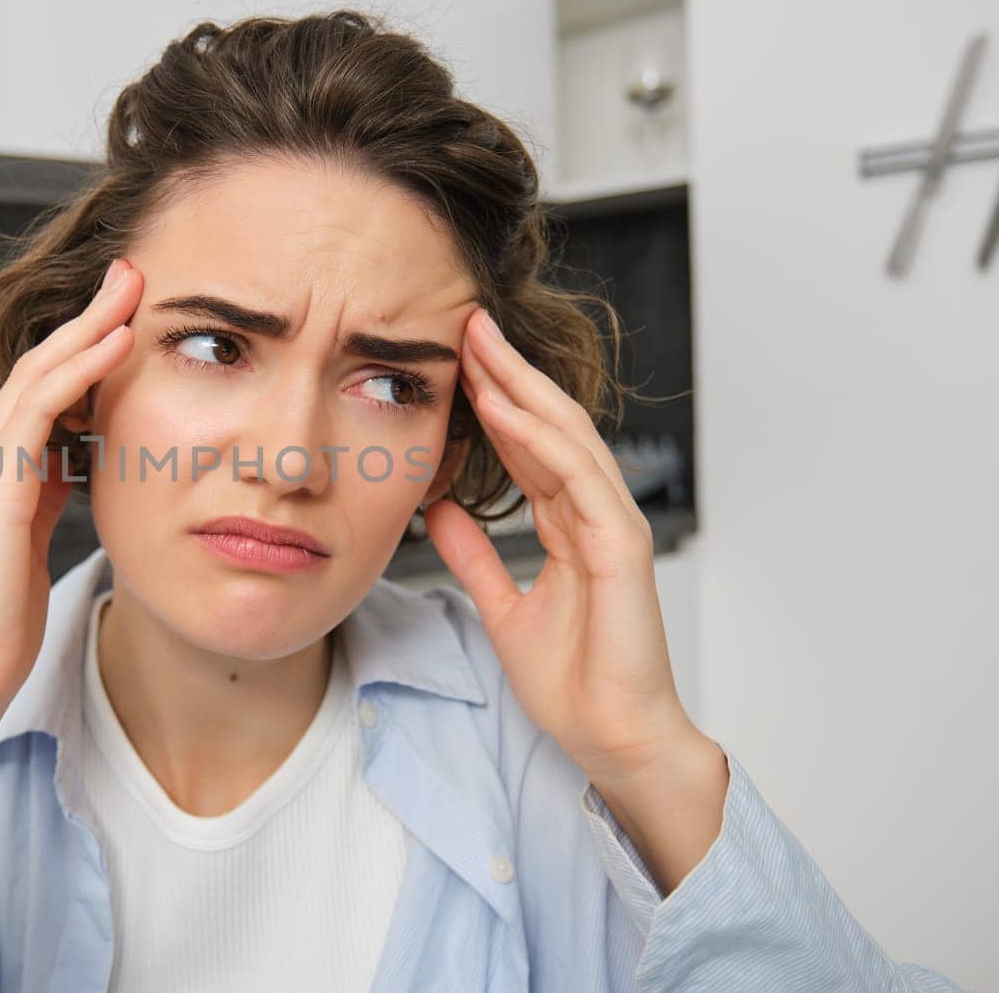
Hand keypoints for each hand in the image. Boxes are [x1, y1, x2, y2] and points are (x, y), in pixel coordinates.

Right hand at [0, 257, 142, 712]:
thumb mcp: (31, 542)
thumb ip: (48, 494)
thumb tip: (80, 459)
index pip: (37, 392)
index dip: (80, 348)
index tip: (123, 312)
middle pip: (35, 368)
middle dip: (85, 318)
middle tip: (128, 272)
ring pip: (35, 379)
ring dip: (87, 330)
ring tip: (129, 291)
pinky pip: (37, 415)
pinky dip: (79, 375)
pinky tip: (116, 347)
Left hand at [422, 307, 699, 786]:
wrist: (611, 737)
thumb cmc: (573, 680)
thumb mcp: (504, 607)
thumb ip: (475, 555)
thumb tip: (438, 511)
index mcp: (568, 524)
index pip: (528, 444)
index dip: (493, 399)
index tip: (453, 359)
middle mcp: (593, 515)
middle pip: (548, 426)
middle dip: (507, 373)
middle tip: (466, 323)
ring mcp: (612, 527)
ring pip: (567, 439)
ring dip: (523, 389)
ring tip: (480, 346)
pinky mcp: (622, 549)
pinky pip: (578, 482)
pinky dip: (543, 443)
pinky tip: (508, 413)